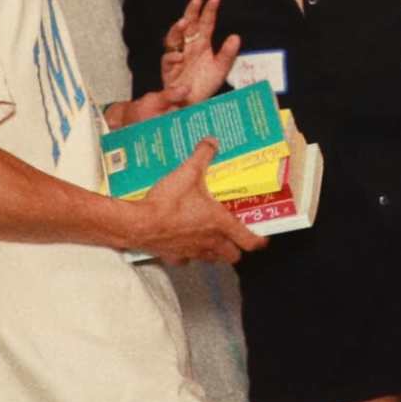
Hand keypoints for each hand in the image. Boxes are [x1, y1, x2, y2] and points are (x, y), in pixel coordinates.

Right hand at [117, 144, 262, 264]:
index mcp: (219, 223)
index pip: (248, 241)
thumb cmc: (168, 202)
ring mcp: (192, 253)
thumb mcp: (188, 172)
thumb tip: (211, 141)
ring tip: (212, 240)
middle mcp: (209, 242)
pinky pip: (186, 260)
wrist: (138, 223)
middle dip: (236, 249)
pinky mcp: (174, 257)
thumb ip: (202, 155)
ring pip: (211, 260)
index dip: (258, 241)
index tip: (262, 239)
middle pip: (232, 256)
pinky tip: (184, 243)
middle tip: (235, 238)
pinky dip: (188, 254)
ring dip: (215, 252)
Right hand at [157, 0, 240, 107]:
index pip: (206, 23)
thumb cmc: (206, 84)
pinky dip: (172, 57)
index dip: (209, 11)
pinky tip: (179, 56)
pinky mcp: (169, 70)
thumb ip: (228, 54)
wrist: (195, 102)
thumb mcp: (221, 68)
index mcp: (202, 43)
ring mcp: (178, 56)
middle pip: (188, 25)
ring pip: (174, 38)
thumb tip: (236, 37)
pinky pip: (168, 60)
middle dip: (191, 12)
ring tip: (184, 22)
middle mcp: (189, 46)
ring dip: (177, 30)